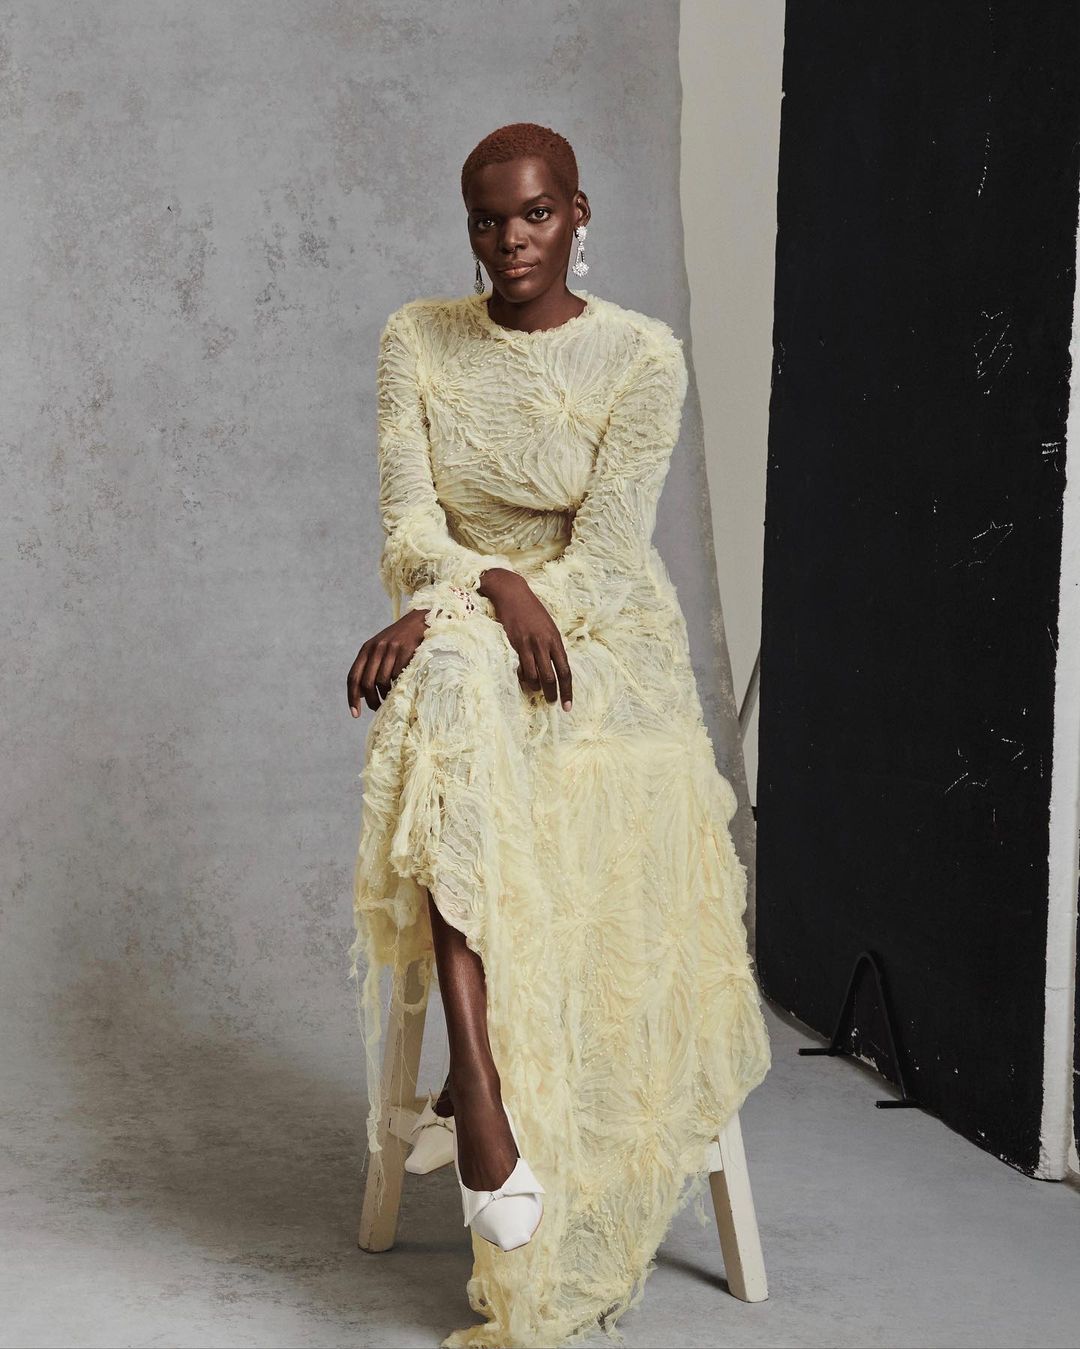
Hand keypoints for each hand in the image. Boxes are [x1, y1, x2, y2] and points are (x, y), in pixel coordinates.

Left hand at [347, 608, 429, 715]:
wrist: (420, 621)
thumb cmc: (400, 640)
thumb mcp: (381, 649)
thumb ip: (370, 667)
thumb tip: (361, 694)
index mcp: (366, 649)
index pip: (353, 677)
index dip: (352, 697)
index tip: (355, 714)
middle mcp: (376, 648)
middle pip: (366, 683)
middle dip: (370, 700)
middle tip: (376, 709)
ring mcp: (390, 649)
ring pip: (382, 682)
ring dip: (385, 696)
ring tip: (389, 700)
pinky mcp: (405, 651)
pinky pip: (398, 676)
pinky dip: (398, 686)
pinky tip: (400, 689)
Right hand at [480, 568, 572, 710]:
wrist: (512, 592)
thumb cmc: (530, 609)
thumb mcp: (547, 626)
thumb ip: (551, 645)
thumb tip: (554, 664)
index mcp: (556, 639)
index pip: (565, 670)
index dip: (568, 690)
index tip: (568, 706)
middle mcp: (545, 643)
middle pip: (552, 676)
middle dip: (553, 693)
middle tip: (553, 703)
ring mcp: (530, 643)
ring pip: (535, 675)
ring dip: (536, 687)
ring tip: (536, 690)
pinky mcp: (515, 643)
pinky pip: (521, 667)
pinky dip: (523, 677)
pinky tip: (524, 679)